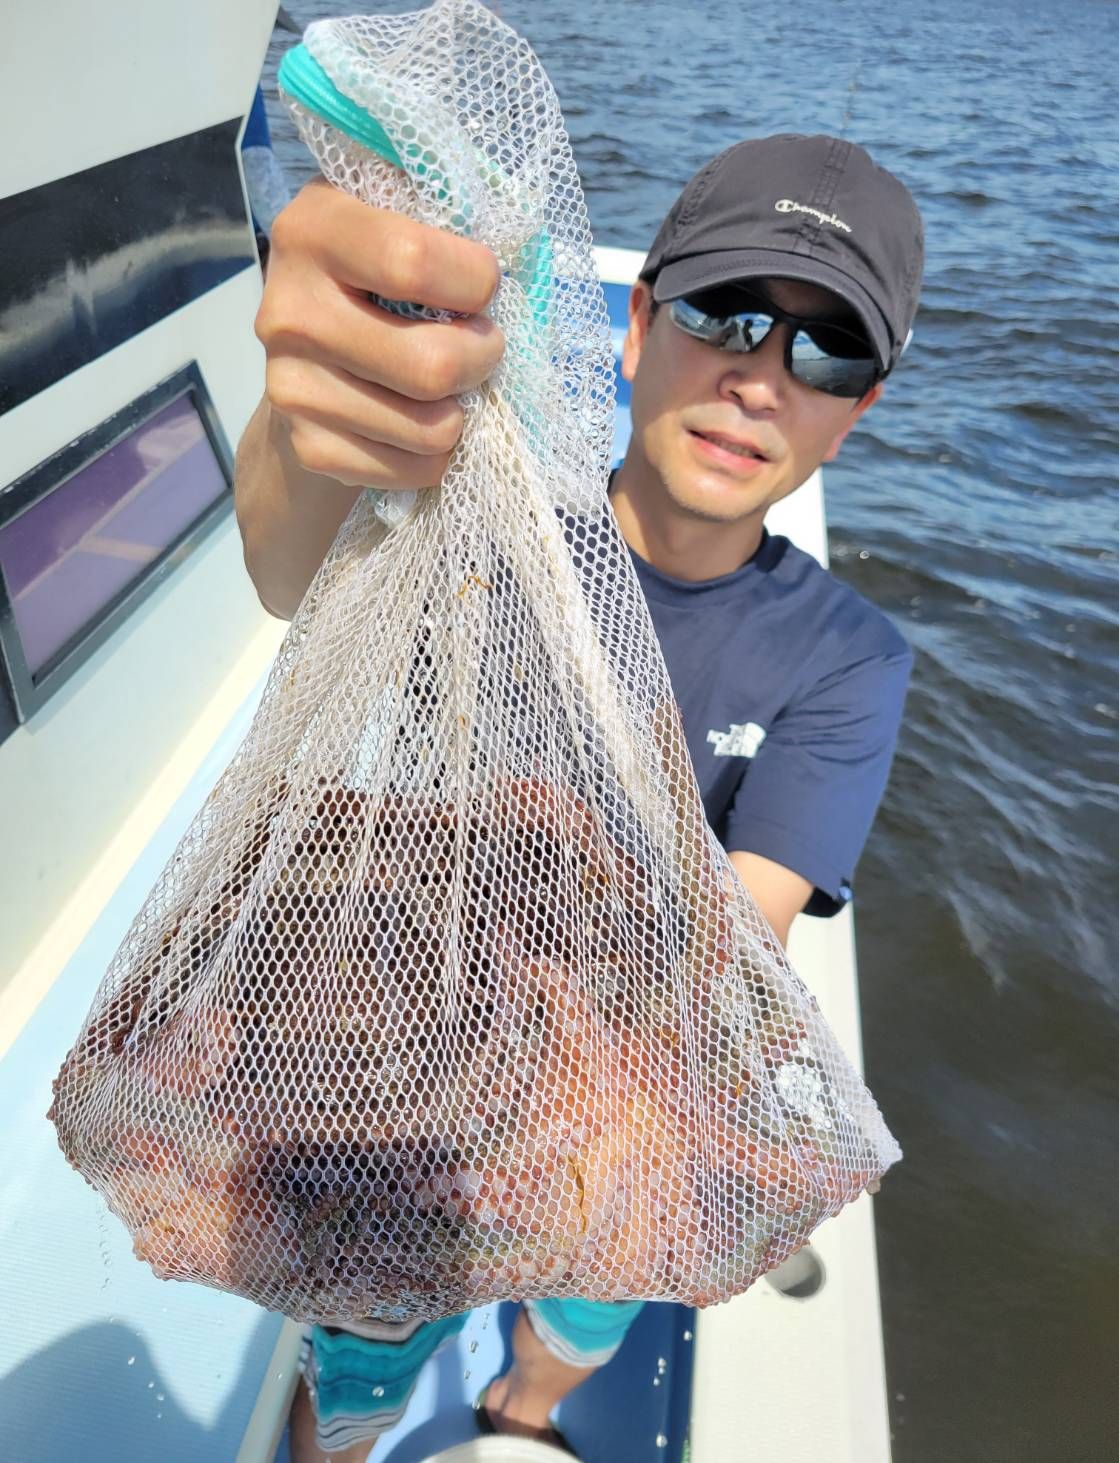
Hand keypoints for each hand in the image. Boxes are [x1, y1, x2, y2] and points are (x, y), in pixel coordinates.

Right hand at [255, 179, 505, 490]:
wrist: (307, 359)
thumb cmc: (377, 280)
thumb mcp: (396, 219)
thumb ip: (440, 217)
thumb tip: (511, 256)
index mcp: (311, 230)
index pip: (412, 261)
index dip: (474, 281)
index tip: (482, 287)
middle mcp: (288, 311)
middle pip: (431, 364)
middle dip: (482, 359)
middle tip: (482, 348)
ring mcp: (290, 386)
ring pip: (431, 428)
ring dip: (460, 412)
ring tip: (447, 388)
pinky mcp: (308, 447)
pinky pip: (413, 469)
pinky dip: (435, 456)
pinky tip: (417, 422)